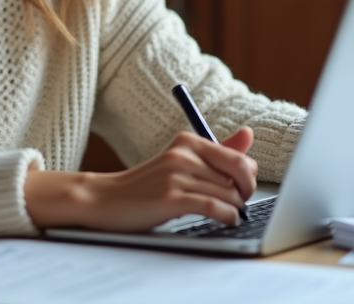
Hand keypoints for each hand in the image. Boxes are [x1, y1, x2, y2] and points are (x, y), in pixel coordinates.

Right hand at [25, 127, 256, 230]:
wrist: (104, 200)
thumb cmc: (145, 185)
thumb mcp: (180, 162)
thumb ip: (217, 151)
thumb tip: (248, 134)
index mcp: (188, 142)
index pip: (238, 157)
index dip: (248, 177)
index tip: (242, 189)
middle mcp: (183, 154)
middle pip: (237, 175)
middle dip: (245, 194)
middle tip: (240, 204)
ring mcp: (176, 176)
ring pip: (227, 193)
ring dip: (236, 209)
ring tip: (230, 215)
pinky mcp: (170, 199)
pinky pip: (213, 206)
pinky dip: (227, 216)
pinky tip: (227, 220)